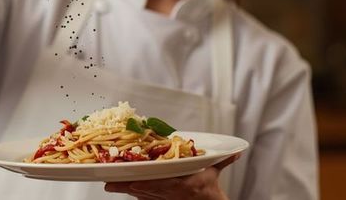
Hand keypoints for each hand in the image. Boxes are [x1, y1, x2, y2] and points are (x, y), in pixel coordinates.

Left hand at [104, 154, 239, 199]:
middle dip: (127, 186)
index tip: (133, 182)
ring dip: (124, 190)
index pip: (162, 184)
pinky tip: (118, 187)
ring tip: (108, 185)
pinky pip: (142, 197)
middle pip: (144, 189)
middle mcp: (169, 192)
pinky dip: (130, 192)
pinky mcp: (157, 199)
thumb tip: (236, 151)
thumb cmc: (208, 186)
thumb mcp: (215, 172)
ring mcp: (162, 198)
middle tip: (109, 183)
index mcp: (182, 184)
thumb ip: (223, 159)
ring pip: (140, 194)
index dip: (146, 183)